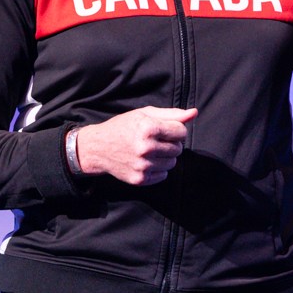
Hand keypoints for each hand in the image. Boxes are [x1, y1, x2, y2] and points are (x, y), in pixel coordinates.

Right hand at [75, 106, 197, 184]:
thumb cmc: (123, 127)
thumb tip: (194, 113)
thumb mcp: (144, 114)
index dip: (175, 130)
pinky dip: (158, 169)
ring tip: (151, 151)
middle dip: (171, 143)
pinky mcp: (140, 179)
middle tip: (156, 140)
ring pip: (172, 163)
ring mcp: (142, 166)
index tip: (164, 129)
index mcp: (148, 128)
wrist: (98, 148)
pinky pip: (163, 175)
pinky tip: (146, 161)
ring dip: (166, 157)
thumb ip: (171, 114)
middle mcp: (145, 148)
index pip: (181, 132)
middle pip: (178, 148)